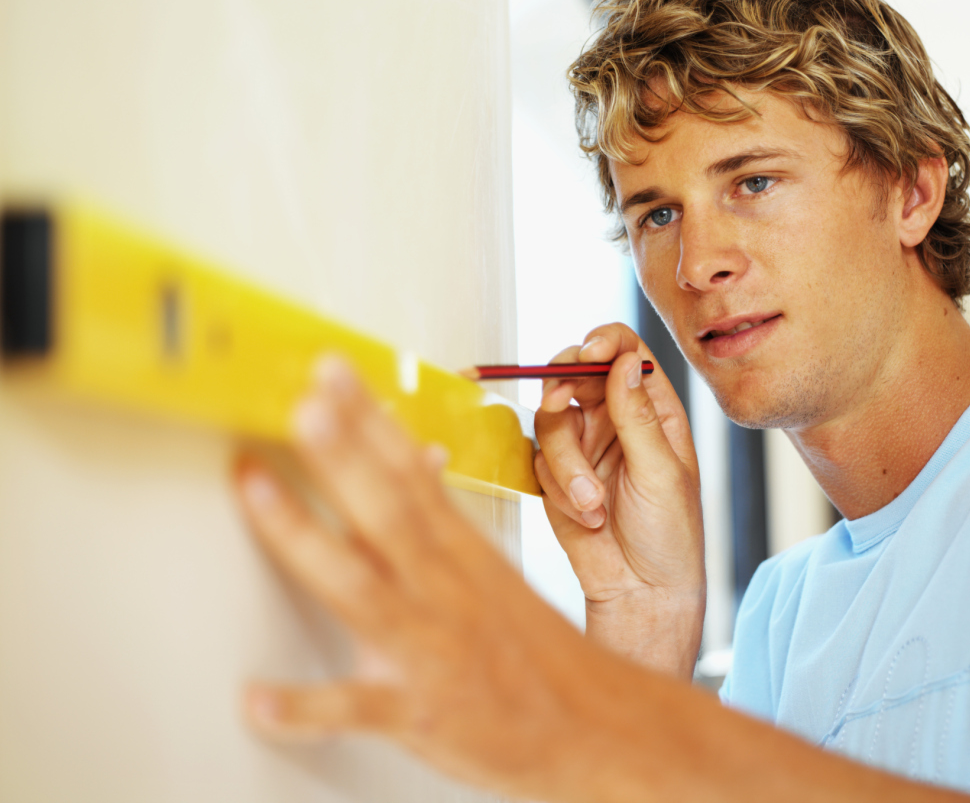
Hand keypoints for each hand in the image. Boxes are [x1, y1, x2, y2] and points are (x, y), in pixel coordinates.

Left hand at [234, 355, 640, 797]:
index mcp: (457, 548)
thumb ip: (438, 517)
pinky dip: (307, 704)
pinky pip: (357, 707)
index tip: (332, 371)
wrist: (590, 723)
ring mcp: (429, 646)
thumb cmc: (530, 645)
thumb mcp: (488, 568)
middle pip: (387, 508)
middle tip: (302, 403)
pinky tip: (257, 698)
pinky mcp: (420, 711)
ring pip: (359, 585)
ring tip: (255, 490)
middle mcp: (441, 585)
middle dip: (341, 453)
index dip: (369, 416)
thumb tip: (417, 458)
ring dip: (304, 535)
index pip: (410, 467)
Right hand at [533, 324, 704, 676]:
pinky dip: (557, 486)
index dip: (603, 342)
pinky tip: (586, 515)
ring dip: (567, 462)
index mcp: (651, 407)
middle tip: (558, 403)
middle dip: (562, 387)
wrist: (640, 592)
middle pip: (573, 372)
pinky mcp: (554, 471)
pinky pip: (537, 458)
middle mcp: (613, 416)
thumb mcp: (661, 473)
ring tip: (592, 502)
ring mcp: (581, 442)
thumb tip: (624, 360)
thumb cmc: (669, 534)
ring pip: (549, 418)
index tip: (589, 353)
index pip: (623, 351)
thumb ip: (637, 416)